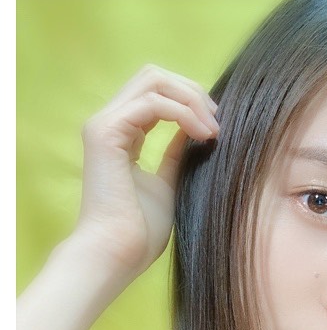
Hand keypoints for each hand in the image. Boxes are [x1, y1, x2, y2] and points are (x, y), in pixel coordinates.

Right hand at [74, 64, 218, 277]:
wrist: (118, 253)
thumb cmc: (141, 230)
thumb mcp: (168, 184)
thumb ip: (176, 154)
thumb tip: (196, 133)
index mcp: (122, 134)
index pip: (156, 93)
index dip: (191, 101)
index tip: (217, 127)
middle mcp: (110, 123)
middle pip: (154, 76)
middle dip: (193, 92)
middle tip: (218, 121)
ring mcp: (105, 124)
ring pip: (153, 80)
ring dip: (192, 100)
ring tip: (214, 130)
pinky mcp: (106, 132)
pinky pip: (153, 103)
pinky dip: (184, 113)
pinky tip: (203, 135)